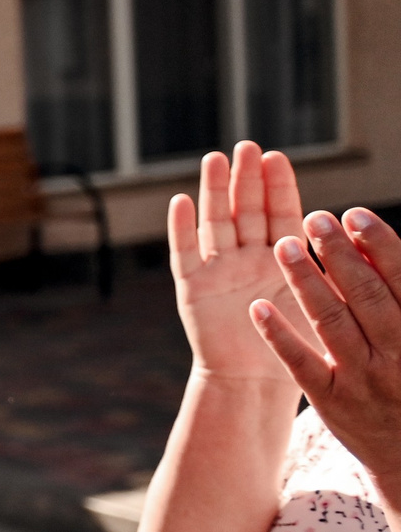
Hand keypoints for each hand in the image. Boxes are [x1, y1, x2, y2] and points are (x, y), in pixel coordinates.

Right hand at [169, 143, 310, 382]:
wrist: (256, 383)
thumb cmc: (298, 348)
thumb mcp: (323, 302)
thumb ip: (327, 268)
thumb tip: (352, 230)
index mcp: (281, 259)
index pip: (281, 214)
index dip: (278, 187)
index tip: (277, 157)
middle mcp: (248, 258)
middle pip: (246, 211)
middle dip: (246, 179)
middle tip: (247, 147)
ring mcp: (218, 270)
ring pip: (216, 223)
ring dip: (213, 191)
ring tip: (214, 160)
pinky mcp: (193, 289)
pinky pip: (184, 253)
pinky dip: (181, 228)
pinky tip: (180, 201)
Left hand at [254, 208, 400, 512]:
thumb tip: (384, 250)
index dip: (380, 246)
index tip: (356, 214)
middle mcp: (397, 357)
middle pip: (366, 296)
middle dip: (340, 255)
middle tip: (315, 217)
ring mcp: (362, 380)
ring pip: (331, 324)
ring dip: (306, 283)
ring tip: (283, 245)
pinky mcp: (330, 402)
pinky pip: (300, 364)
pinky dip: (279, 336)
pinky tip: (256, 309)